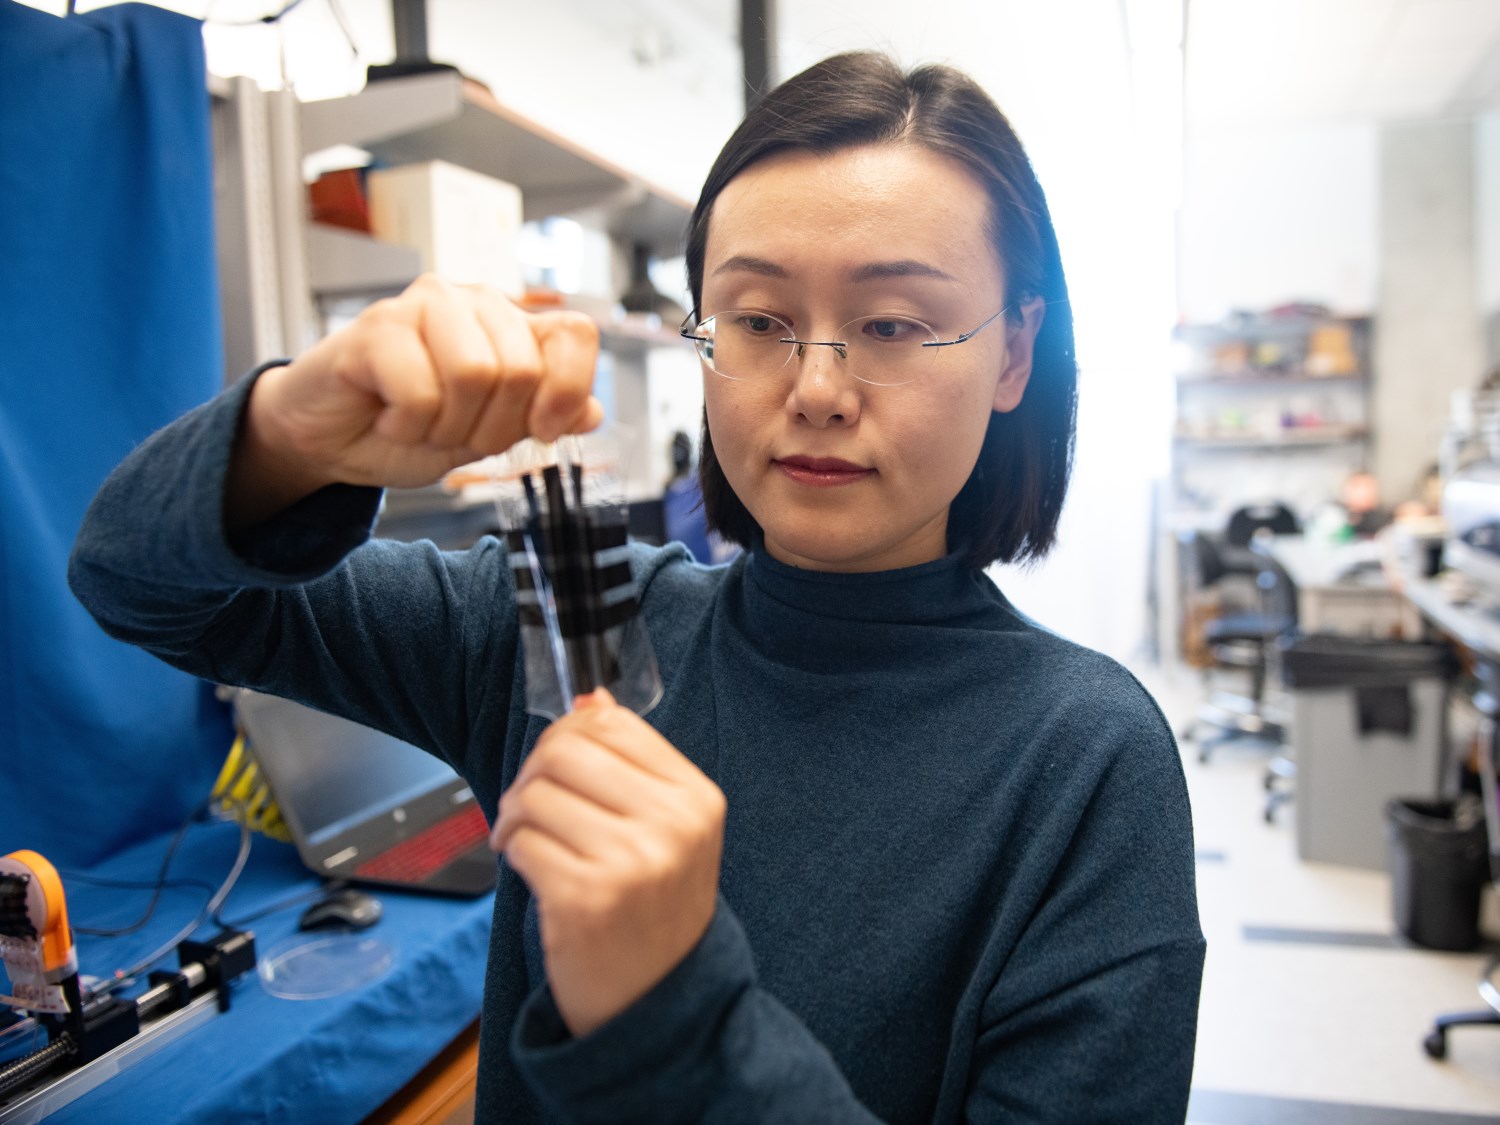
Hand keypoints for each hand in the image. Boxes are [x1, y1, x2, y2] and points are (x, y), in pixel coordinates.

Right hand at [228, 275, 602, 525]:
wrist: (331, 438)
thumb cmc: (408, 426)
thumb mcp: (489, 434)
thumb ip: (540, 418)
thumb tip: (594, 412)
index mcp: (511, 323)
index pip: (576, 334)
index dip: (568, 390)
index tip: (539, 431)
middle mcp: (473, 302)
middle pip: (523, 369)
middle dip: (493, 427)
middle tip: (455, 434)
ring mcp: (425, 306)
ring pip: (475, 374)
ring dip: (448, 426)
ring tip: (422, 424)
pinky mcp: (378, 326)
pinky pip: (420, 390)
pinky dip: (407, 425)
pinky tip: (389, 417)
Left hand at [492, 690, 725, 1037]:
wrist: (659, 1005)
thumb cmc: (654, 912)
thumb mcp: (667, 831)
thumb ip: (630, 765)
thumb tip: (590, 699)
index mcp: (695, 798)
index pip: (613, 723)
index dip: (568, 735)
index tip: (558, 766)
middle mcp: (671, 824)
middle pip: (566, 749)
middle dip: (532, 773)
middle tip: (530, 806)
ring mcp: (631, 862)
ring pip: (535, 794)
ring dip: (514, 816)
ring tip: (527, 841)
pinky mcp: (585, 899)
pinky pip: (522, 843)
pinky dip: (513, 853)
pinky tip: (530, 870)